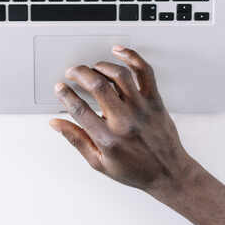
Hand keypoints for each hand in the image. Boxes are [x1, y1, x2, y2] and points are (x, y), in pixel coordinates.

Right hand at [50, 46, 198, 199]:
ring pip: (119, 75)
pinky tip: (119, 51)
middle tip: (72, 72)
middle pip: (97, 86)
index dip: (64, 95)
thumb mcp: (99, 163)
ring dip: (101, 66)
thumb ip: (76, 140)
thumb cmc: (135, 170)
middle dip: (79, 74)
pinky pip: (145, 72)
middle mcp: (124, 121)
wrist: (168, 172)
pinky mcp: (155, 101)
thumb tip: (56, 123)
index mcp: (108, 139)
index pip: (79, 109)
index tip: (60, 88)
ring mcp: (141, 108)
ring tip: (92, 67)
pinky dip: (132, 57)